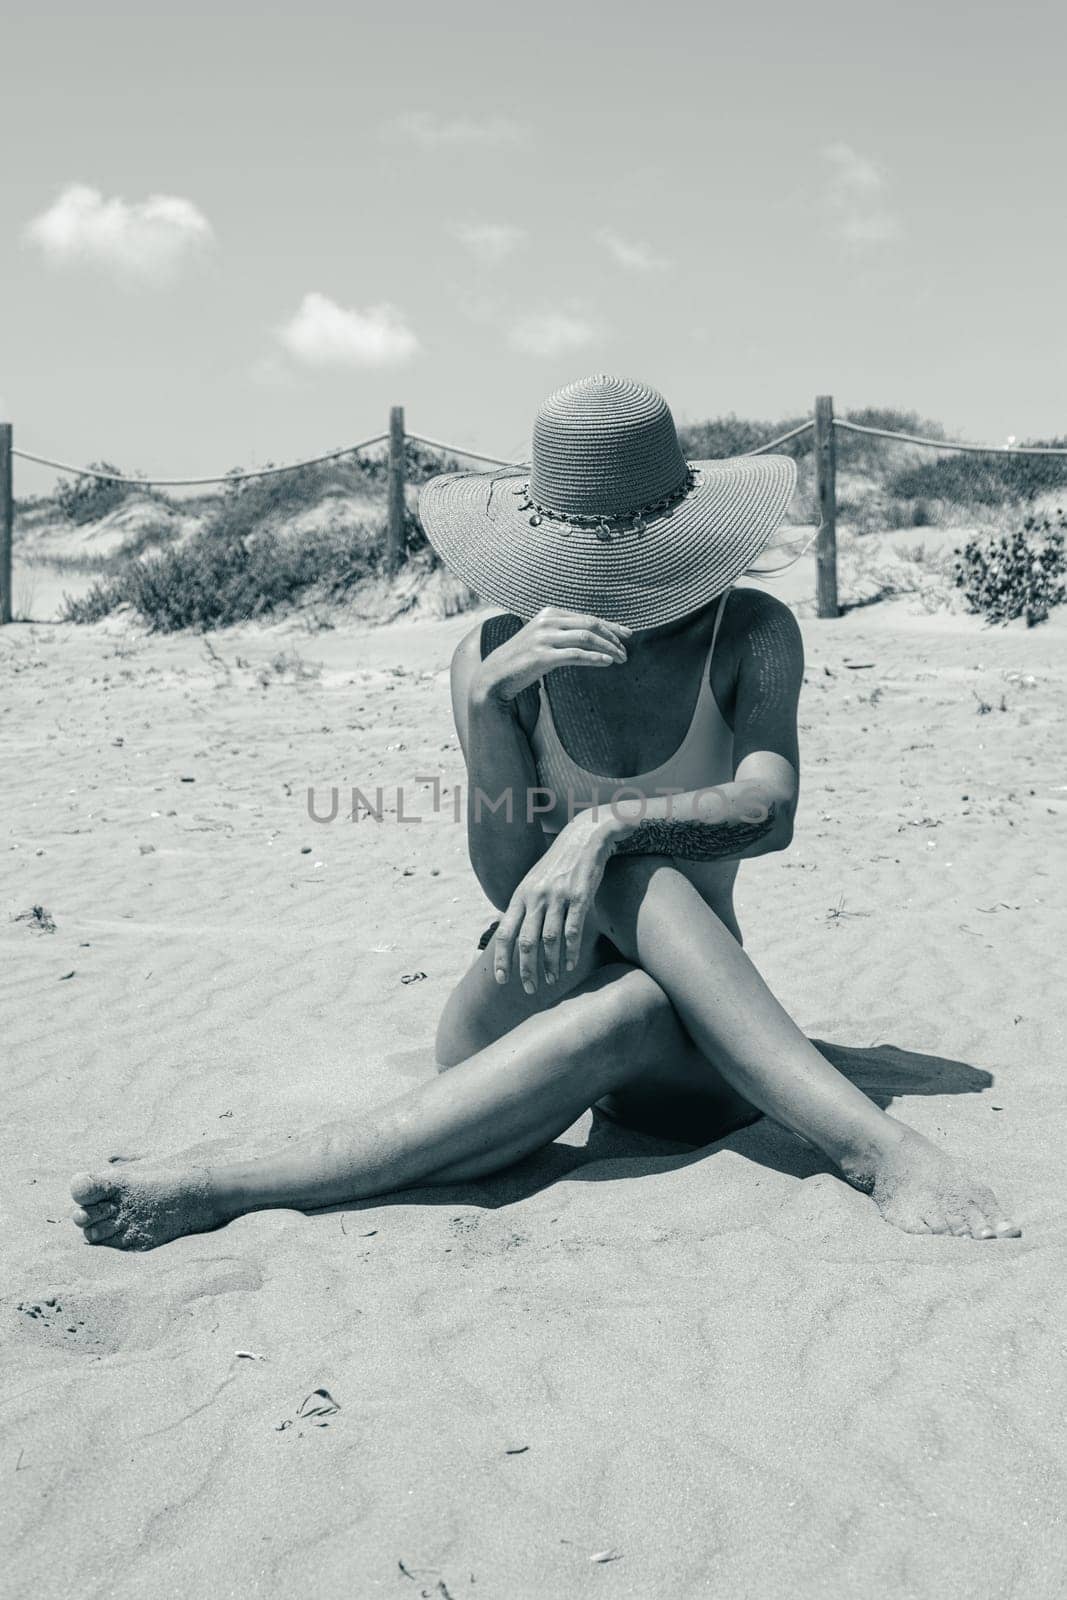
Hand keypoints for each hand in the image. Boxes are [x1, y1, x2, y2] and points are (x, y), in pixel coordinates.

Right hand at [473, 606, 631, 705]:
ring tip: (621, 659)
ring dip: (608, 648)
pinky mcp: (542, 656)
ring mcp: (544, 638)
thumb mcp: (543, 638)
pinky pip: (576, 655)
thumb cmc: (523, 659)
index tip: (627, 635)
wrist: (496, 675)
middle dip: (613, 637)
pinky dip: (595, 658)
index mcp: (550, 613)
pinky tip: (607, 662)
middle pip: (591, 625)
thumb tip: (593, 636)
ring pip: (586, 638)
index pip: (588, 617)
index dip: (611, 626)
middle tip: (626, 651)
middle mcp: (547, 621)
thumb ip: (563, 633)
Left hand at [492, 810, 618, 991]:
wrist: (583, 838)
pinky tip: (569, 966)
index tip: (502, 980)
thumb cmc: (557, 866)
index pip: (504, 932)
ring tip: (551, 980)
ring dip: (549, 964)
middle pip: (525, 941)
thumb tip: (511, 938)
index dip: (501, 959)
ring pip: (549, 939)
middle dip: (526, 969)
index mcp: (520, 895)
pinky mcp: (580, 896)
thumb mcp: (532, 883)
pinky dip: (570, 951)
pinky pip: (573, 930)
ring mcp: (557, 896)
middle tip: (530, 989)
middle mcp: (536, 896)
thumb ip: (522, 907)